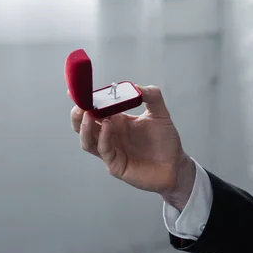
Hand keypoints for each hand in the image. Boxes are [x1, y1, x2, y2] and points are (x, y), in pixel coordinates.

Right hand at [70, 85, 194, 209]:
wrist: (175, 164)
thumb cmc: (165, 141)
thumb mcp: (159, 113)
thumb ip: (152, 96)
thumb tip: (135, 87)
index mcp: (117, 121)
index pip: (94, 110)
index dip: (85, 100)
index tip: (77, 90)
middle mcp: (110, 136)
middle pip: (83, 125)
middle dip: (78, 114)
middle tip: (80, 104)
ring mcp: (111, 151)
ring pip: (87, 140)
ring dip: (85, 127)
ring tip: (88, 114)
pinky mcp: (116, 165)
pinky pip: (103, 151)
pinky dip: (102, 138)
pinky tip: (107, 126)